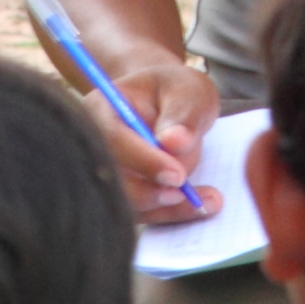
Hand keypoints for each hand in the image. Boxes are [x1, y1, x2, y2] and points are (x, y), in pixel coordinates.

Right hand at [88, 60, 220, 225]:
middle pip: (110, 178)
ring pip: (127, 202)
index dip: (142, 160)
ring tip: (208, 200)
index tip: (176, 173)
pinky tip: (204, 205)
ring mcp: (109, 171)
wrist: (172, 103)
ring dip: (166, 207)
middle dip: (148, 192)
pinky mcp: (126, 193)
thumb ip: (183, 113)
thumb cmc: (177, 91)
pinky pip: (145, 212)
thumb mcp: (188, 91)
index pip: (112, 139)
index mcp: (102, 108)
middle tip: (185, 192)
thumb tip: (174, 142)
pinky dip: (174, 213)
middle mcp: (96, 143)